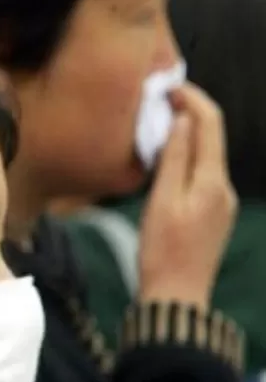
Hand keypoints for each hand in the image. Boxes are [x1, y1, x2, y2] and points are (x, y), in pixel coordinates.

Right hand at [139, 83, 236, 310]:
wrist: (176, 295)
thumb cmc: (162, 250)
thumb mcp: (161, 200)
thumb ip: (174, 158)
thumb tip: (183, 120)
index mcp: (213, 181)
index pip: (211, 124)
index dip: (193, 98)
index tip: (168, 86)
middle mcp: (224, 188)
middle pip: (212, 138)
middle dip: (190, 113)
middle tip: (159, 100)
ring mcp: (221, 203)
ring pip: (207, 156)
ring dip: (187, 135)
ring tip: (157, 125)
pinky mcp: (212, 215)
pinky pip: (202, 175)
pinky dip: (187, 157)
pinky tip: (166, 160)